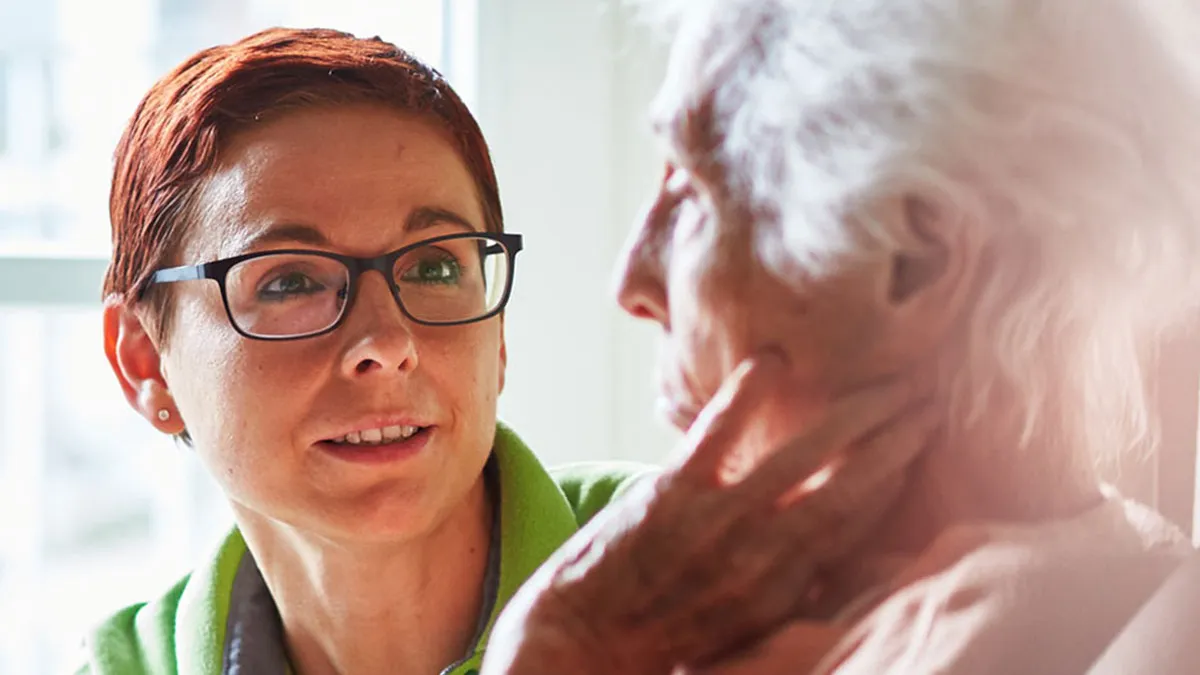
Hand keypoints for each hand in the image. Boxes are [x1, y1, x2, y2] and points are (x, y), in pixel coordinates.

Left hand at [482, 353, 935, 674]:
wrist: (582, 644)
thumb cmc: (661, 634)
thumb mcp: (740, 624)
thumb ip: (783, 586)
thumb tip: (823, 559)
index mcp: (781, 587)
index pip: (856, 524)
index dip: (895, 480)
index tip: (922, 445)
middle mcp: (762, 554)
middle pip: (850, 487)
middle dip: (895, 441)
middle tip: (928, 401)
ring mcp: (718, 520)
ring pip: (802, 457)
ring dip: (853, 416)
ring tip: (888, 383)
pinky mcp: (670, 493)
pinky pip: (717, 434)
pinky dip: (746, 396)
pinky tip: (774, 361)